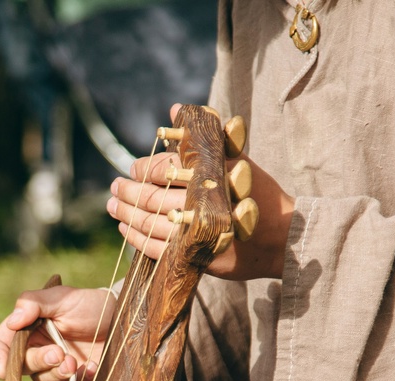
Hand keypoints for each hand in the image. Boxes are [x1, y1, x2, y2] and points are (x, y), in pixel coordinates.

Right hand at [0, 278, 117, 380]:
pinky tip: (91, 369)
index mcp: (25, 330)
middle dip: (39, 361)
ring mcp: (53, 370)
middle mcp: (35, 352)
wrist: (120, 320)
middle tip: (60, 353)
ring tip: (77, 362)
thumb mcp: (62, 297)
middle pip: (21, 368)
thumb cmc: (88, 305)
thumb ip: (34, 303)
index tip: (4, 368)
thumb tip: (12, 321)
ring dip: (58, 374)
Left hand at [106, 105, 295, 281]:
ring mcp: (196, 233)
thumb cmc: (259, 194)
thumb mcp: (237, 158)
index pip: (164, 168)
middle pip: (152, 197)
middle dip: (128, 191)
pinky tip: (125, 228)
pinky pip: (154, 249)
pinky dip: (135, 238)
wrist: (281, 238)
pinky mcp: (194, 257)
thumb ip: (206, 136)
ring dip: (126, 213)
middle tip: (114, 187)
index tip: (131, 169)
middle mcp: (200, 203)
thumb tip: (174, 109)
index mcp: (209, 176)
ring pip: (149, 223)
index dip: (143, 168)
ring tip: (113, 205)